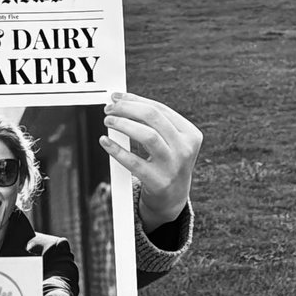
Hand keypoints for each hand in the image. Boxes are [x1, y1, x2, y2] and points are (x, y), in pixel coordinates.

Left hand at [101, 92, 201, 231]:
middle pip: (153, 117)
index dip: (135, 100)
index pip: (160, 109)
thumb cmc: (166, 162)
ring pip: (147, 136)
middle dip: (127, 108)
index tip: (116, 97)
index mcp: (190, 134)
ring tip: (108, 121)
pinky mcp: (158, 181)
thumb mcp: (170, 141)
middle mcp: (185, 148)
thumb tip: (121, 100)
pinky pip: (134, 162)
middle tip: (109, 109)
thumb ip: (152, 122)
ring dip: (124, 124)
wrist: (173, 198)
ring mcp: (173, 166)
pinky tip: (105, 141)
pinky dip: (116, 149)